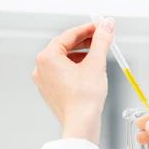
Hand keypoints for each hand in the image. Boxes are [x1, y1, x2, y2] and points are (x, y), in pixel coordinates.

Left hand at [32, 19, 114, 143]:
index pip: (69, 35)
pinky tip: (90, 72)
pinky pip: (63, 73)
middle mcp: (41, 67)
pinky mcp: (51, 91)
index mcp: (47, 57)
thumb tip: (107, 25)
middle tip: (102, 38)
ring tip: (99, 56)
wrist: (81, 124)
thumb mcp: (96, 63)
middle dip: (85, 42)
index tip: (102, 26)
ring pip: (65, 60)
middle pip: (65, 47)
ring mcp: (44, 81)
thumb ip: (101, 41)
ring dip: (82, 55)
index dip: (88, 29)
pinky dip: (76, 68)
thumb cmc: (85, 97)